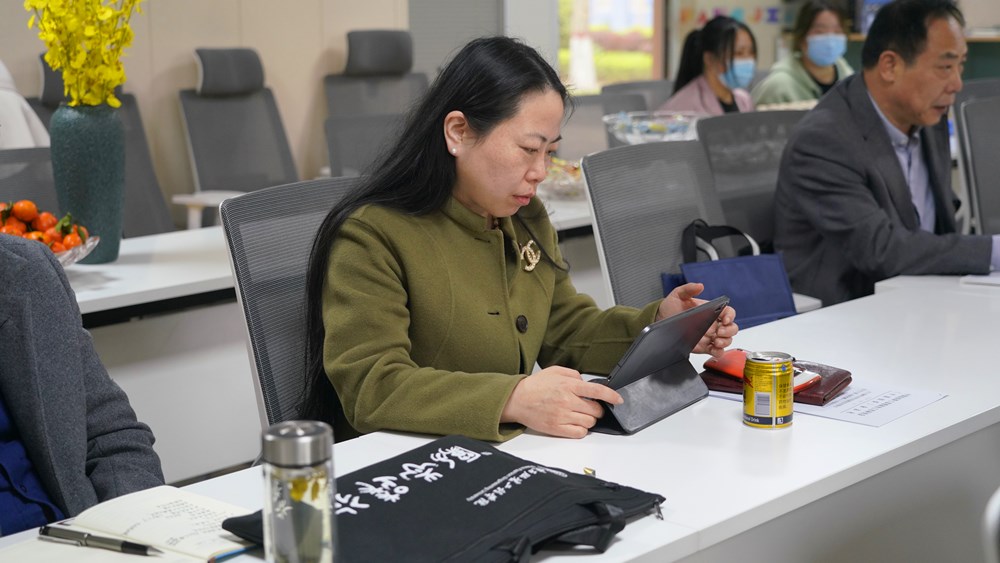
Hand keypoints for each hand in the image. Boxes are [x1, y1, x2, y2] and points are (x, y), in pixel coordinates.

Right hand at [500, 367, 622, 438]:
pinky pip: (579, 432)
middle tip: (590, 407)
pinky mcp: (557, 428)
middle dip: (597, 409)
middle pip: (596, 410)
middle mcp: (567, 401)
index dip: (611, 396)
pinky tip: (574, 423)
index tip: (618, 400)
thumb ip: (573, 374)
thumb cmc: (535, 386)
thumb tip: (586, 382)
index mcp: (568, 385)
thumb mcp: (554, 371)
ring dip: (589, 419)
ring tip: (579, 414)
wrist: (516, 400)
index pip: (597, 391)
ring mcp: (562, 416)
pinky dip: (581, 429)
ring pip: (589, 422)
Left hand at [656, 282, 737, 357]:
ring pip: (727, 340)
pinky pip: (717, 351)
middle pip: (732, 328)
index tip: (725, 319)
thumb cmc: (671, 307)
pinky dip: (719, 352)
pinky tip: (714, 349)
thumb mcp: (678, 295)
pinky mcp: (704, 347)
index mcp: (710, 310)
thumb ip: (688, 289)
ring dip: (725, 341)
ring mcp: (710, 336)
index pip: (728, 312)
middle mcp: (713, 323)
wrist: (660, 321)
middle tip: (719, 332)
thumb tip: (700, 286)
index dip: (730, 315)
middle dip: (729, 331)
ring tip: (716, 341)